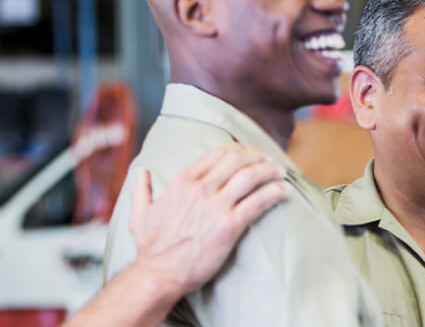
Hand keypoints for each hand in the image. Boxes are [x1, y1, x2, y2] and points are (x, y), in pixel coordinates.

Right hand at [128, 143, 288, 296]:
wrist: (158, 274)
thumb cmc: (150, 248)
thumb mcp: (139, 214)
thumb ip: (141, 190)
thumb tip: (141, 172)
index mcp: (182, 182)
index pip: (218, 153)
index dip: (239, 150)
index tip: (250, 153)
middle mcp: (200, 189)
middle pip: (238, 160)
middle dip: (258, 156)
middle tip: (270, 161)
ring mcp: (215, 207)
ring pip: (250, 176)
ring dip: (270, 171)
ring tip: (282, 174)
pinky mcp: (229, 226)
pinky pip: (259, 202)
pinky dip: (275, 193)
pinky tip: (284, 192)